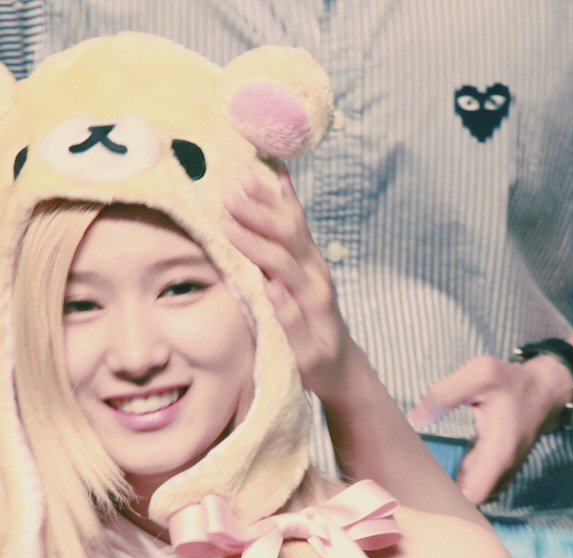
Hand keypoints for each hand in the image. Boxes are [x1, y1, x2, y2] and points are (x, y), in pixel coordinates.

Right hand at [222, 165, 361, 400]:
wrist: (343, 363)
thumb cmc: (318, 365)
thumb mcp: (304, 357)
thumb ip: (290, 324)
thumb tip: (272, 289)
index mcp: (314, 297)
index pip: (281, 263)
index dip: (255, 245)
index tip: (225, 228)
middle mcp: (318, 274)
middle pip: (289, 235)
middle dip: (259, 214)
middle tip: (229, 191)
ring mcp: (316, 263)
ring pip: (294, 223)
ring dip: (269, 200)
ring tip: (244, 174)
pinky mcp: (312, 260)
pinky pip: (299, 223)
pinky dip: (287, 198)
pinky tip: (277, 173)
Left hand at [408, 354, 572, 504]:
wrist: (546, 390)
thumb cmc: (513, 382)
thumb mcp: (480, 374)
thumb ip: (445, 393)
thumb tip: (418, 418)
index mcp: (498, 453)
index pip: (473, 497)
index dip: (448, 499)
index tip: (422, 489)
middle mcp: (501, 469)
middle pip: (470, 504)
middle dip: (441, 500)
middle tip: (412, 486)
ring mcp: (500, 471)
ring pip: (472, 497)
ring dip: (447, 494)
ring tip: (417, 482)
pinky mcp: (495, 467)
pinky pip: (474, 486)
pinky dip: (455, 485)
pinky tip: (433, 474)